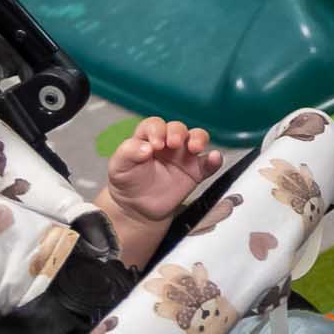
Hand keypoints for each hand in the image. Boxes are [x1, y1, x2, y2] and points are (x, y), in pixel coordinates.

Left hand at [105, 118, 219, 224]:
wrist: (138, 209)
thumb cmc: (128, 183)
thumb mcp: (118, 167)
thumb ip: (127, 153)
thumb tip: (145, 147)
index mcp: (148, 138)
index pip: (155, 125)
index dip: (157, 130)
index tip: (155, 144)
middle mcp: (168, 143)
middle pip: (178, 128)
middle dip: (177, 132)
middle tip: (173, 144)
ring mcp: (184, 156)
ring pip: (197, 138)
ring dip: (198, 139)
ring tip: (195, 148)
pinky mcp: (196, 172)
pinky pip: (209, 163)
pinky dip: (214, 160)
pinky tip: (214, 159)